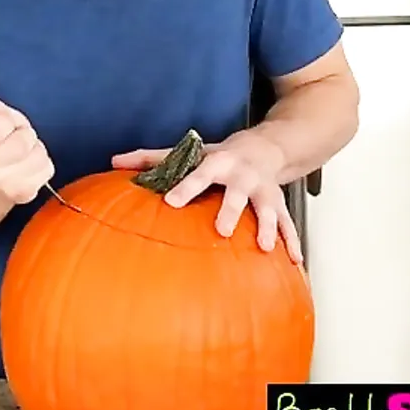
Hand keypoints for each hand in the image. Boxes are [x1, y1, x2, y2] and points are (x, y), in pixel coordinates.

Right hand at [0, 81, 53, 204]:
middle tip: (10, 135)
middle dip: (19, 132)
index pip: (0, 125)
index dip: (3, 120)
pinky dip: (39, 162)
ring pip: (37, 153)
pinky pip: (46, 168)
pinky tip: (26, 163)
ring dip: (31, 147)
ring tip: (18, 149)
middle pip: (22, 140)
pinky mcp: (24, 194)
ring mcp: (5, 187)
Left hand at [112, 131, 301, 263]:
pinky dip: (292, 242)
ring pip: (267, 209)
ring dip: (266, 227)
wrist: (266, 147)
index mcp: (217, 163)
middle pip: (236, 193)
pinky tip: (294, 262)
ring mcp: (264, 191)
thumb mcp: (189, 153)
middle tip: (221, 230)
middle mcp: (243, 176)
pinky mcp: (279, 204)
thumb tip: (115, 161)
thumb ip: (151, 158)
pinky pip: (287, 224)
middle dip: (230, 210)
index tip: (171, 202)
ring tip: (262, 247)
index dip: (186, 187)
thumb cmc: (219, 155)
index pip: (198, 174)